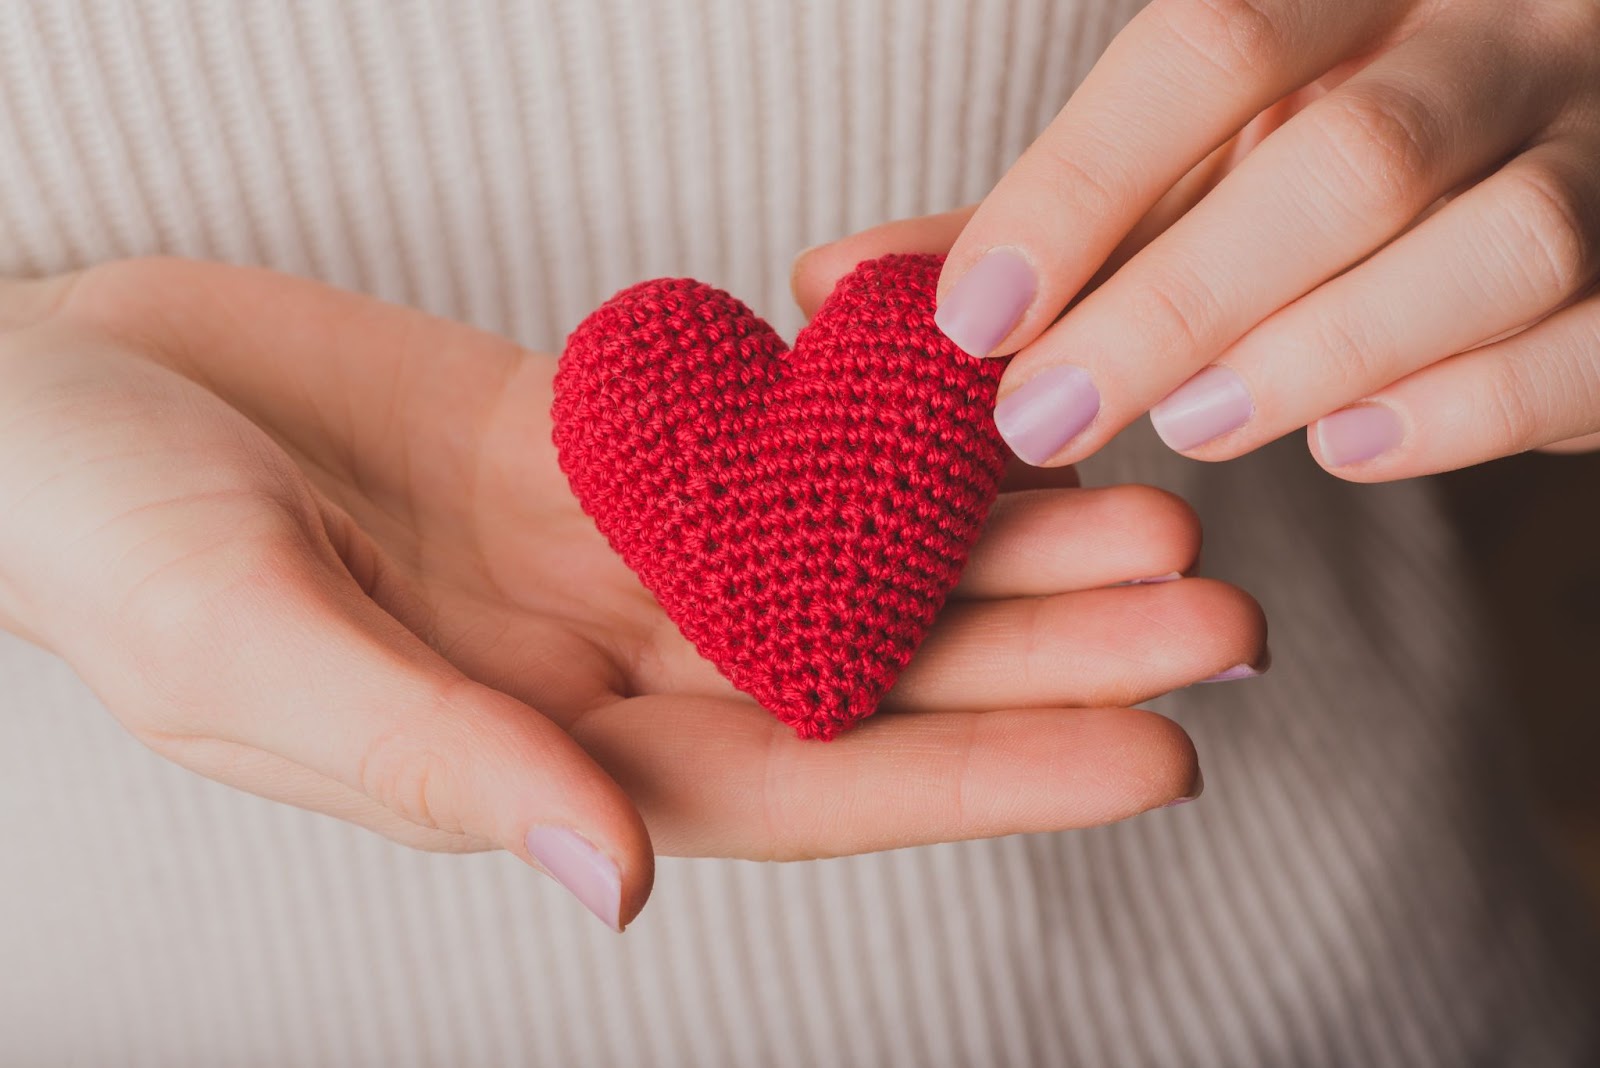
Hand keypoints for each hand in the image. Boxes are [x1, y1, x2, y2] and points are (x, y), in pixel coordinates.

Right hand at [0, 260, 1264, 927]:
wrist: (44, 393)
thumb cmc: (98, 540)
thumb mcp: (247, 653)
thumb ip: (440, 764)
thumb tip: (613, 887)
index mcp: (534, 756)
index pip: (800, 782)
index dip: (982, 773)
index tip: (1155, 749)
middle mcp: (595, 662)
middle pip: (860, 669)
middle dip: (1038, 649)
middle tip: (1216, 608)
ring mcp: (599, 544)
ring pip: (833, 548)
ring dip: (988, 535)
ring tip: (1143, 505)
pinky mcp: (582, 436)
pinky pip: (756, 431)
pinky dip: (866, 422)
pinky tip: (980, 403)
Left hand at [930, 0, 1599, 477]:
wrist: (1557, 155)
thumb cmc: (1317, 163)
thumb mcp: (1188, 159)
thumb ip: (1035, 215)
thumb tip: (832, 284)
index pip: (1212, 42)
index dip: (1080, 185)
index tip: (972, 317)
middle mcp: (1497, 39)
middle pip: (1352, 158)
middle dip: (1175, 303)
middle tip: (1044, 416)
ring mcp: (1598, 148)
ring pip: (1502, 244)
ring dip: (1321, 354)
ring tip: (1193, 426)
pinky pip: (1587, 349)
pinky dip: (1465, 412)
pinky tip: (1348, 447)